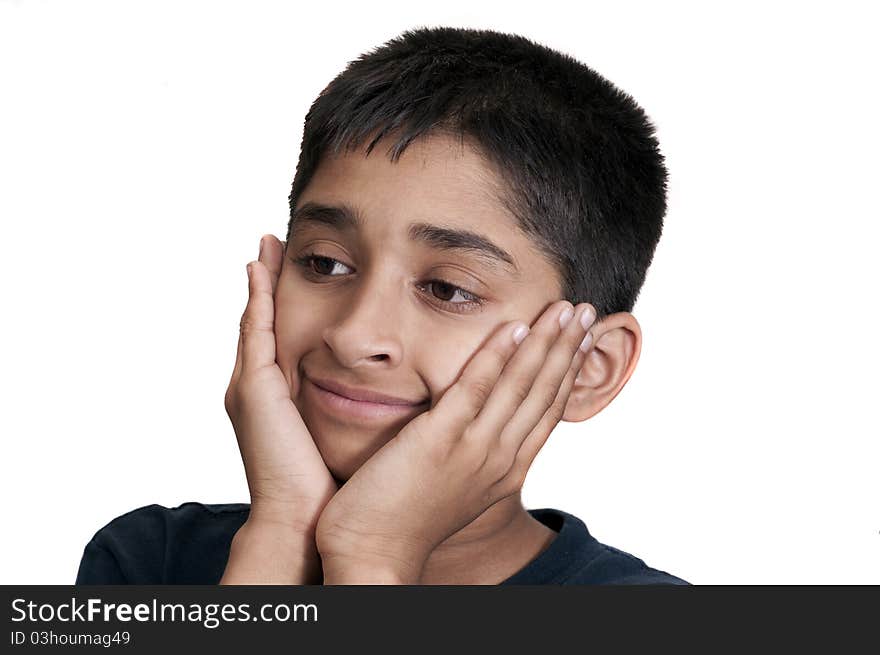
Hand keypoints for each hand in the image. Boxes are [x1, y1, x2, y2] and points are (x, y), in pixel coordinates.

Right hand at [224, 235, 337, 534]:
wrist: (305, 523)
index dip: (289, 303)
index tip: (304, 267)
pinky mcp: (253, 390)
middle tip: (276, 242)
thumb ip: (354, 407)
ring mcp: (251, 387)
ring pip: (256, 320)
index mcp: (283, 398)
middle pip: (266, 322)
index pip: (288, 338)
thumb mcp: (345, 435)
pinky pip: (255, 332)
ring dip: (261, 280)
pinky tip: (262, 266)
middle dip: (269, 282)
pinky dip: (256, 298)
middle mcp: (260, 388)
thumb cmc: (332, 487)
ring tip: (267, 242)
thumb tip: (392, 391)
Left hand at [314, 300, 596, 583]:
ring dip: (546, 342)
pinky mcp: (439, 440)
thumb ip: (473, 451)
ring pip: (520, 385)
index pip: (547, 410)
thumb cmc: (404, 518)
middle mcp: (500, 459)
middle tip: (589, 311)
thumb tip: (479, 424)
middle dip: (569, 348)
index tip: (582, 339)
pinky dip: (497, 356)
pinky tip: (514, 327)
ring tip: (566, 308)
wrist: (373, 553)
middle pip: (544, 392)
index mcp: (506, 470)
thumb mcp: (455, 483)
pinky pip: (475, 388)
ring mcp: (473, 449)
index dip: (568, 371)